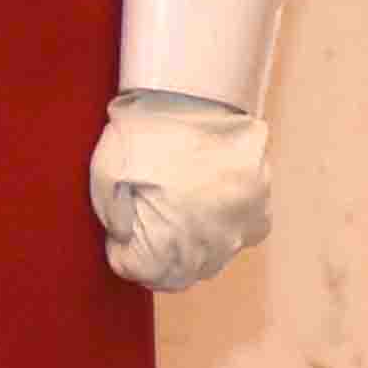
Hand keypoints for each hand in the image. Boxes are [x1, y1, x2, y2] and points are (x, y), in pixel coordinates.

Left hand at [87, 96, 270, 293]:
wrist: (196, 94)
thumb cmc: (146, 131)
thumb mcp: (105, 172)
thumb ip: (111, 217)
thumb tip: (122, 238)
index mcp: (169, 243)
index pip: (139, 272)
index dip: (123, 252)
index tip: (119, 232)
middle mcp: (210, 247)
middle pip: (177, 272)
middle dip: (156, 253)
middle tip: (148, 219)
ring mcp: (240, 231)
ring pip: (210, 256)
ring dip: (192, 242)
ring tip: (179, 205)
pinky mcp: (261, 210)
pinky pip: (242, 232)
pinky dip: (225, 224)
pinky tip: (209, 200)